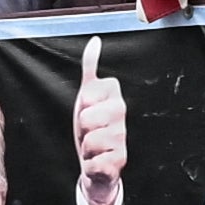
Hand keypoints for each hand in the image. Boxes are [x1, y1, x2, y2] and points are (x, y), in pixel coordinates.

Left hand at [74, 66, 132, 204]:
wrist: (96, 162)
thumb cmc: (91, 128)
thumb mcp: (87, 96)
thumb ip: (90, 67)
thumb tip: (95, 40)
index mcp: (116, 99)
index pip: (91, 93)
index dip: (84, 103)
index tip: (87, 109)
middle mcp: (123, 117)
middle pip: (88, 117)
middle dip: (81, 127)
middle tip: (87, 131)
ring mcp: (122, 139)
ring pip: (90, 140)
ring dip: (85, 147)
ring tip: (92, 147)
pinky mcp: (120, 161)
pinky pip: (94, 160)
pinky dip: (90, 164)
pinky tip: (97, 161)